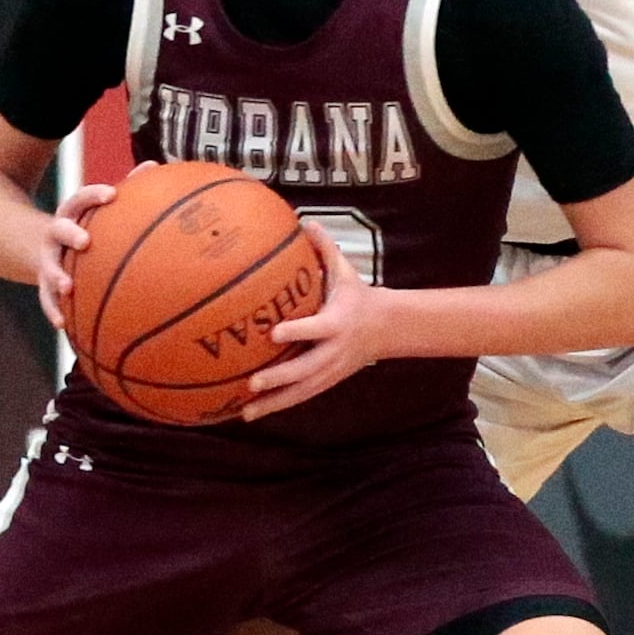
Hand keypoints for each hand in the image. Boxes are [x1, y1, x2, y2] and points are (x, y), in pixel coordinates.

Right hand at [37, 181, 114, 329]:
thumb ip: (127, 187)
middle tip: (85, 241)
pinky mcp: (43, 283)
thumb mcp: (98, 207)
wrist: (41, 245)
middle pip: (59, 229)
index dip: (94, 195)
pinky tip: (63, 326)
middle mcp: (56, 233)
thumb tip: (155, 164)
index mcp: (72, 213)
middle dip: (70, 234)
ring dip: (56, 277)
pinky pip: (46, 299)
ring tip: (68, 288)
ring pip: (48, 267)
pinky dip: (53, 311)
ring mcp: (48, 259)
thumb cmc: (85, 224)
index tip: (112, 195)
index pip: (81, 199)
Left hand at [241, 224, 391, 420]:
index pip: (316, 329)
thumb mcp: (345, 271)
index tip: (274, 333)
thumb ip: (324, 248)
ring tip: (246, 412)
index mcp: (336, 323)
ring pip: (301, 391)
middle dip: (281, 378)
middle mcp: (333, 351)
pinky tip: (250, 414)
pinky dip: (277, 406)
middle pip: (306, 369)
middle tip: (253, 382)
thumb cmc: (357, 296)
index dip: (297, 332)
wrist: (387, 329)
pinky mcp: (326, 382)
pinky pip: (300, 397)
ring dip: (274, 402)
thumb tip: (304, 221)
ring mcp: (330, 371)